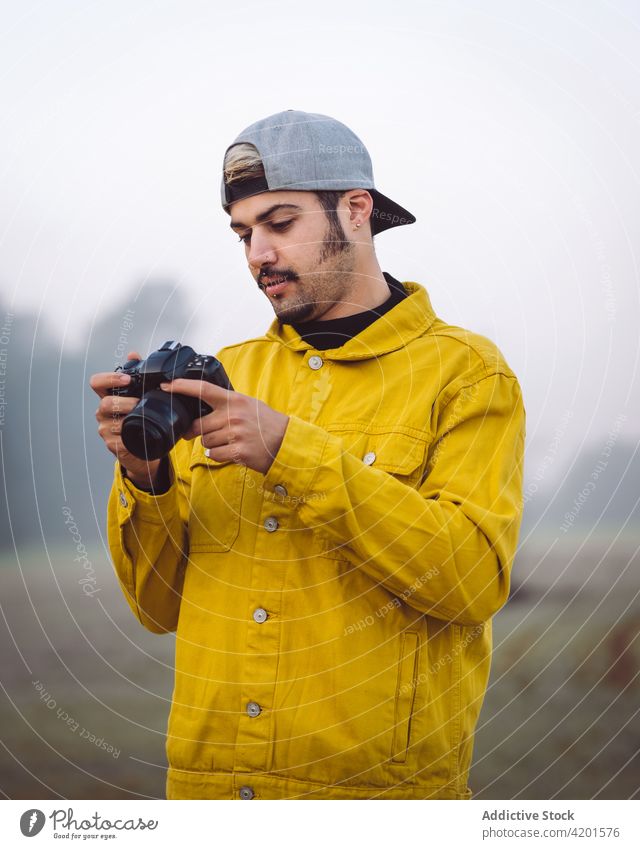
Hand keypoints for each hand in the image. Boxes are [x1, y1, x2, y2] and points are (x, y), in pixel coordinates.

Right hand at [90, 351, 161, 486]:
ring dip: (131, 420)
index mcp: (108, 396)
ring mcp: (105, 429)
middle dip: (125, 403)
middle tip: (140, 404)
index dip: (110, 378)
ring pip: (114, 423)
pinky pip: (120, 441)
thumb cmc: (139, 419)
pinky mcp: (112, 445)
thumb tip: (133, 354)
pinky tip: (140, 435)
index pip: (97, 382)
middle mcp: (103, 412)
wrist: (143, 447)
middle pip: (105, 403)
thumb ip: (137, 375)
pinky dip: (131, 438)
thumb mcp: (140, 396)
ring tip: (144, 419)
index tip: (127, 379)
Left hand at [160, 379, 288, 474]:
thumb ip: (226, 404)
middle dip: (196, 432)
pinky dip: (219, 455)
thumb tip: (201, 408)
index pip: (203, 389)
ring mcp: (235, 433)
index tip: (166, 385)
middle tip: (202, 432)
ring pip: (205, 442)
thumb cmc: (267, 423)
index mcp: (234, 400)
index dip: (182, 386)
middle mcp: (233, 415)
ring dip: (212, 444)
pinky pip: (214, 455)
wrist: (286, 442)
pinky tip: (232, 451)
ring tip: (229, 441)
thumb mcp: (248, 404)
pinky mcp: (237, 451)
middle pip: (198, 425)